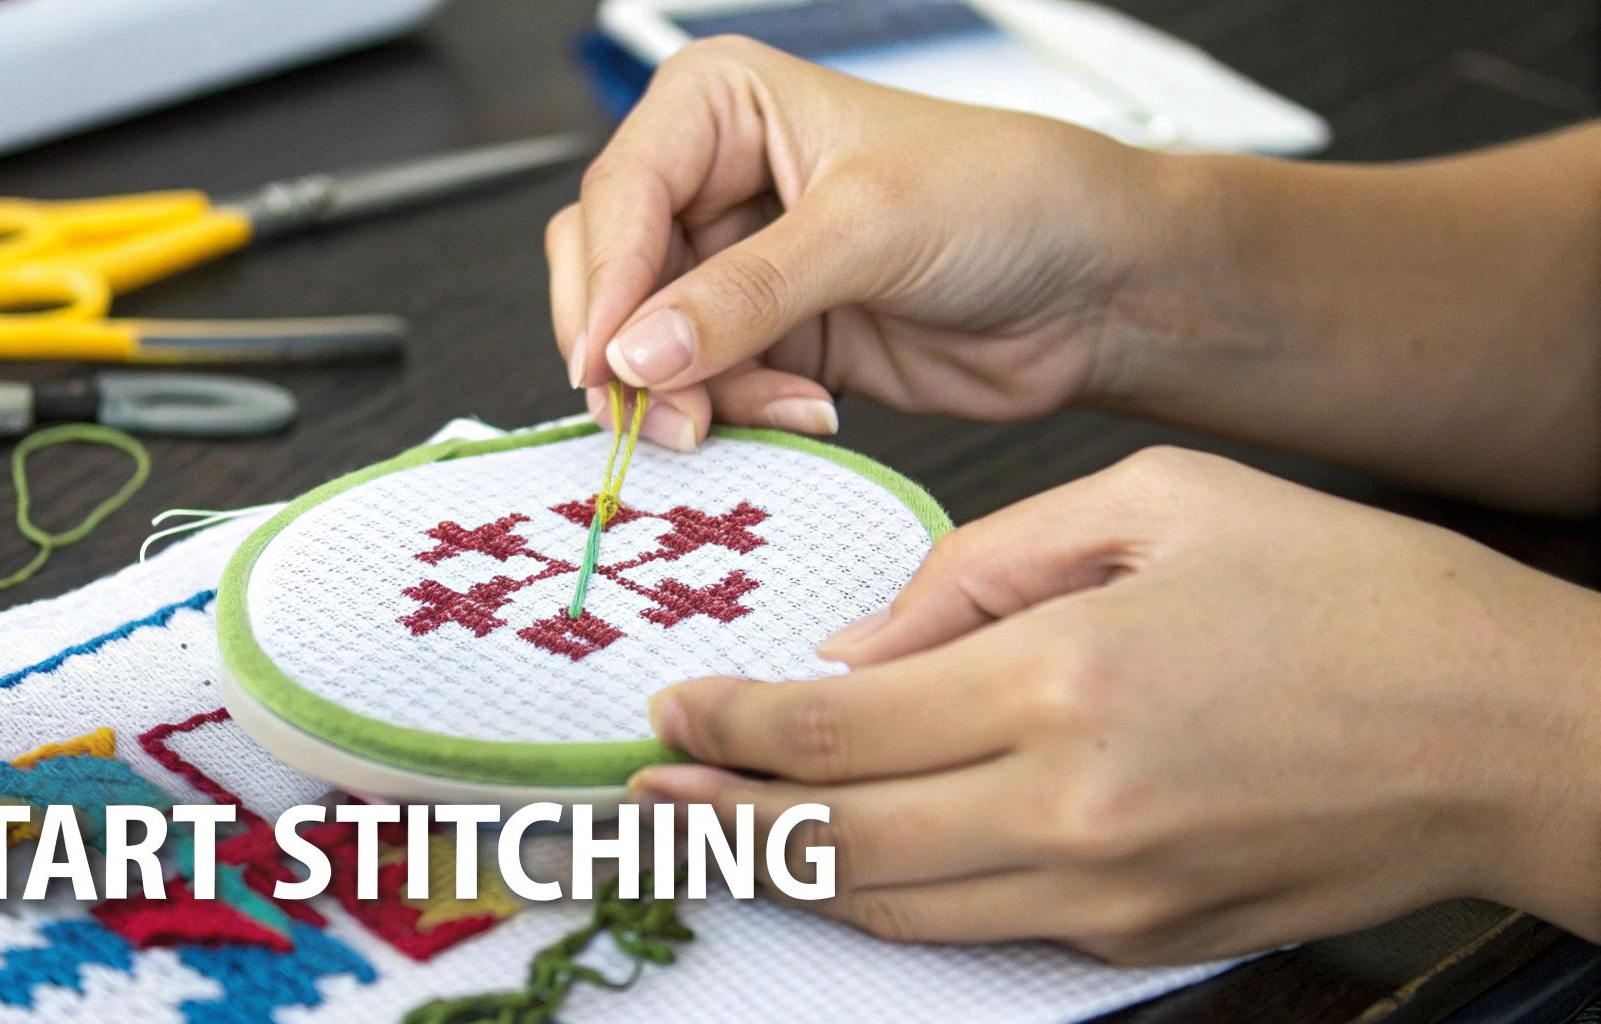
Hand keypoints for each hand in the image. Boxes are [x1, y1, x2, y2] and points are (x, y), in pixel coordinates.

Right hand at [547, 36, 1159, 448]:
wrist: (1096, 286)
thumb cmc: (1011, 197)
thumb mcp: (870, 228)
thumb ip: (747, 294)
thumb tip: (639, 350)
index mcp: (725, 106)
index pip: (621, 194)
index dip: (605, 284)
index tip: (607, 364)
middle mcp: (718, 181)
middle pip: (611, 273)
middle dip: (632, 349)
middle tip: (663, 412)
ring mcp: (739, 268)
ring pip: (649, 344)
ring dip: (693, 395)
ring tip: (770, 411)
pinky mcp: (770, 341)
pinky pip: (708, 390)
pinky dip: (741, 415)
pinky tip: (808, 412)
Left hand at [628, 447, 1600, 961]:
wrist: (1503, 730)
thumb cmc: (1350, 595)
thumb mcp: (1157, 503)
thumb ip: (983, 568)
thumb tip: (864, 641)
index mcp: (1066, 678)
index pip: (838, 726)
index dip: (731, 728)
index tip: (671, 713)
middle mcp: (1073, 807)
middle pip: (837, 841)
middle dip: (718, 822)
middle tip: (644, 800)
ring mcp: (1106, 893)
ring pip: (893, 909)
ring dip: (786, 876)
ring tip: (714, 838)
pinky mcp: (1142, 938)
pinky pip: (980, 930)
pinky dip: (895, 899)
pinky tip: (853, 861)